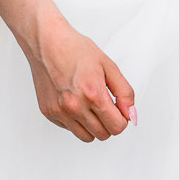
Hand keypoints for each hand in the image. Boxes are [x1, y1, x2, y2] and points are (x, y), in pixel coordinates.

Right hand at [28, 20, 134, 141]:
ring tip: (90, 105)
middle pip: (103, 135)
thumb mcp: (108, 66)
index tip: (119, 109)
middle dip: (109, 122)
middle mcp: (75, 106)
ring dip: (93, 125)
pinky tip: (75, 101)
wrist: (47, 42)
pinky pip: (70, 129)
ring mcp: (60, 111)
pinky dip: (76, 121)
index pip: (117, 126)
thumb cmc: (75, 49)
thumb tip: (131, 114)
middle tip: (105, 105)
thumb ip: (124, 92)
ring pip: (86, 137)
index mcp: (93, 93)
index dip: (122, 118)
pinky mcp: (48, 113)